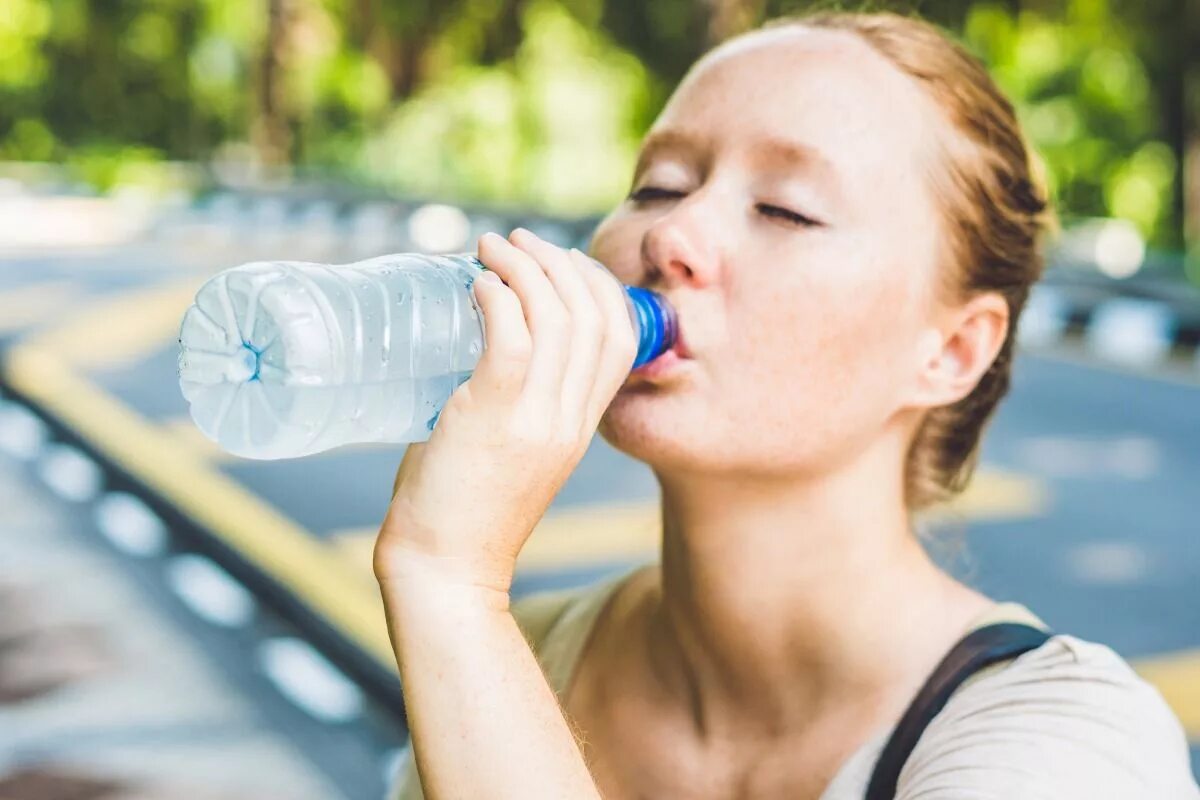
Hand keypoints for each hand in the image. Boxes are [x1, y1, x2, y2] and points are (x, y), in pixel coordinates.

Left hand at [374, 228, 637, 596]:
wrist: (447, 571)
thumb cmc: (464, 512)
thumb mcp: (515, 454)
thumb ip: (517, 406)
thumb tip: (485, 349)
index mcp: (581, 426)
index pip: (618, 337)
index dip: (596, 286)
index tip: (558, 260)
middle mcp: (570, 418)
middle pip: (591, 316)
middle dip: (557, 262)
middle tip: (514, 241)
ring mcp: (537, 419)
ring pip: (554, 318)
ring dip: (522, 268)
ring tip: (488, 246)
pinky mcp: (494, 418)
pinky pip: (511, 338)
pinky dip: (497, 297)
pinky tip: (476, 283)